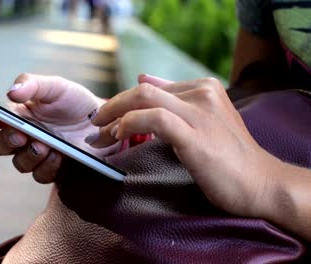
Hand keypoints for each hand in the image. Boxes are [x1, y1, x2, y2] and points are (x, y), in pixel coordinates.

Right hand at [0, 73, 119, 182]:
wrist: (103, 121)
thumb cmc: (75, 101)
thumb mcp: (56, 87)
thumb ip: (33, 85)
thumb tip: (11, 92)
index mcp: (16, 115)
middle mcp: (22, 136)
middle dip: (6, 141)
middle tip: (21, 134)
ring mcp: (36, 154)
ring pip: (19, 164)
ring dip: (29, 155)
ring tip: (44, 145)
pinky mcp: (53, 168)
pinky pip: (40, 175)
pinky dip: (47, 166)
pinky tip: (59, 154)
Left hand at [90, 74, 276, 217]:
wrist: (260, 183)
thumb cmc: (229, 156)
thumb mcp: (202, 120)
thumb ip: (174, 98)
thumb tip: (142, 77)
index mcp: (203, 87)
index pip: (151, 88)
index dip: (123, 102)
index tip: (107, 117)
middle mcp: (202, 93)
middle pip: (142, 90)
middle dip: (112, 106)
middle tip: (96, 123)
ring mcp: (200, 112)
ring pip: (144, 99)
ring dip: (114, 116)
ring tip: (100, 134)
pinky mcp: (195, 134)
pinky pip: (153, 119)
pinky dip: (128, 124)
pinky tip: (118, 135)